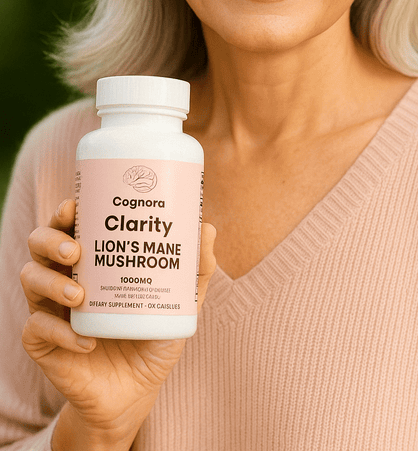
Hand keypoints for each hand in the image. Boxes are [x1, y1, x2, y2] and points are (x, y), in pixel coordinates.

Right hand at [20, 199, 215, 449]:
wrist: (136, 391)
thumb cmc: (153, 335)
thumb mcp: (180, 302)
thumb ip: (195, 268)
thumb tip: (207, 228)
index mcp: (91, 259)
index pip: (68, 225)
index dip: (65, 212)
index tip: (75, 205)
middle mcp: (64, 276)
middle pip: (39, 244)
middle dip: (51, 240)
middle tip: (76, 249)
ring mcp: (51, 310)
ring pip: (30, 279)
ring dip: (51, 282)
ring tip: (78, 294)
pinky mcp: (44, 345)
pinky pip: (37, 330)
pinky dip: (61, 334)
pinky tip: (86, 342)